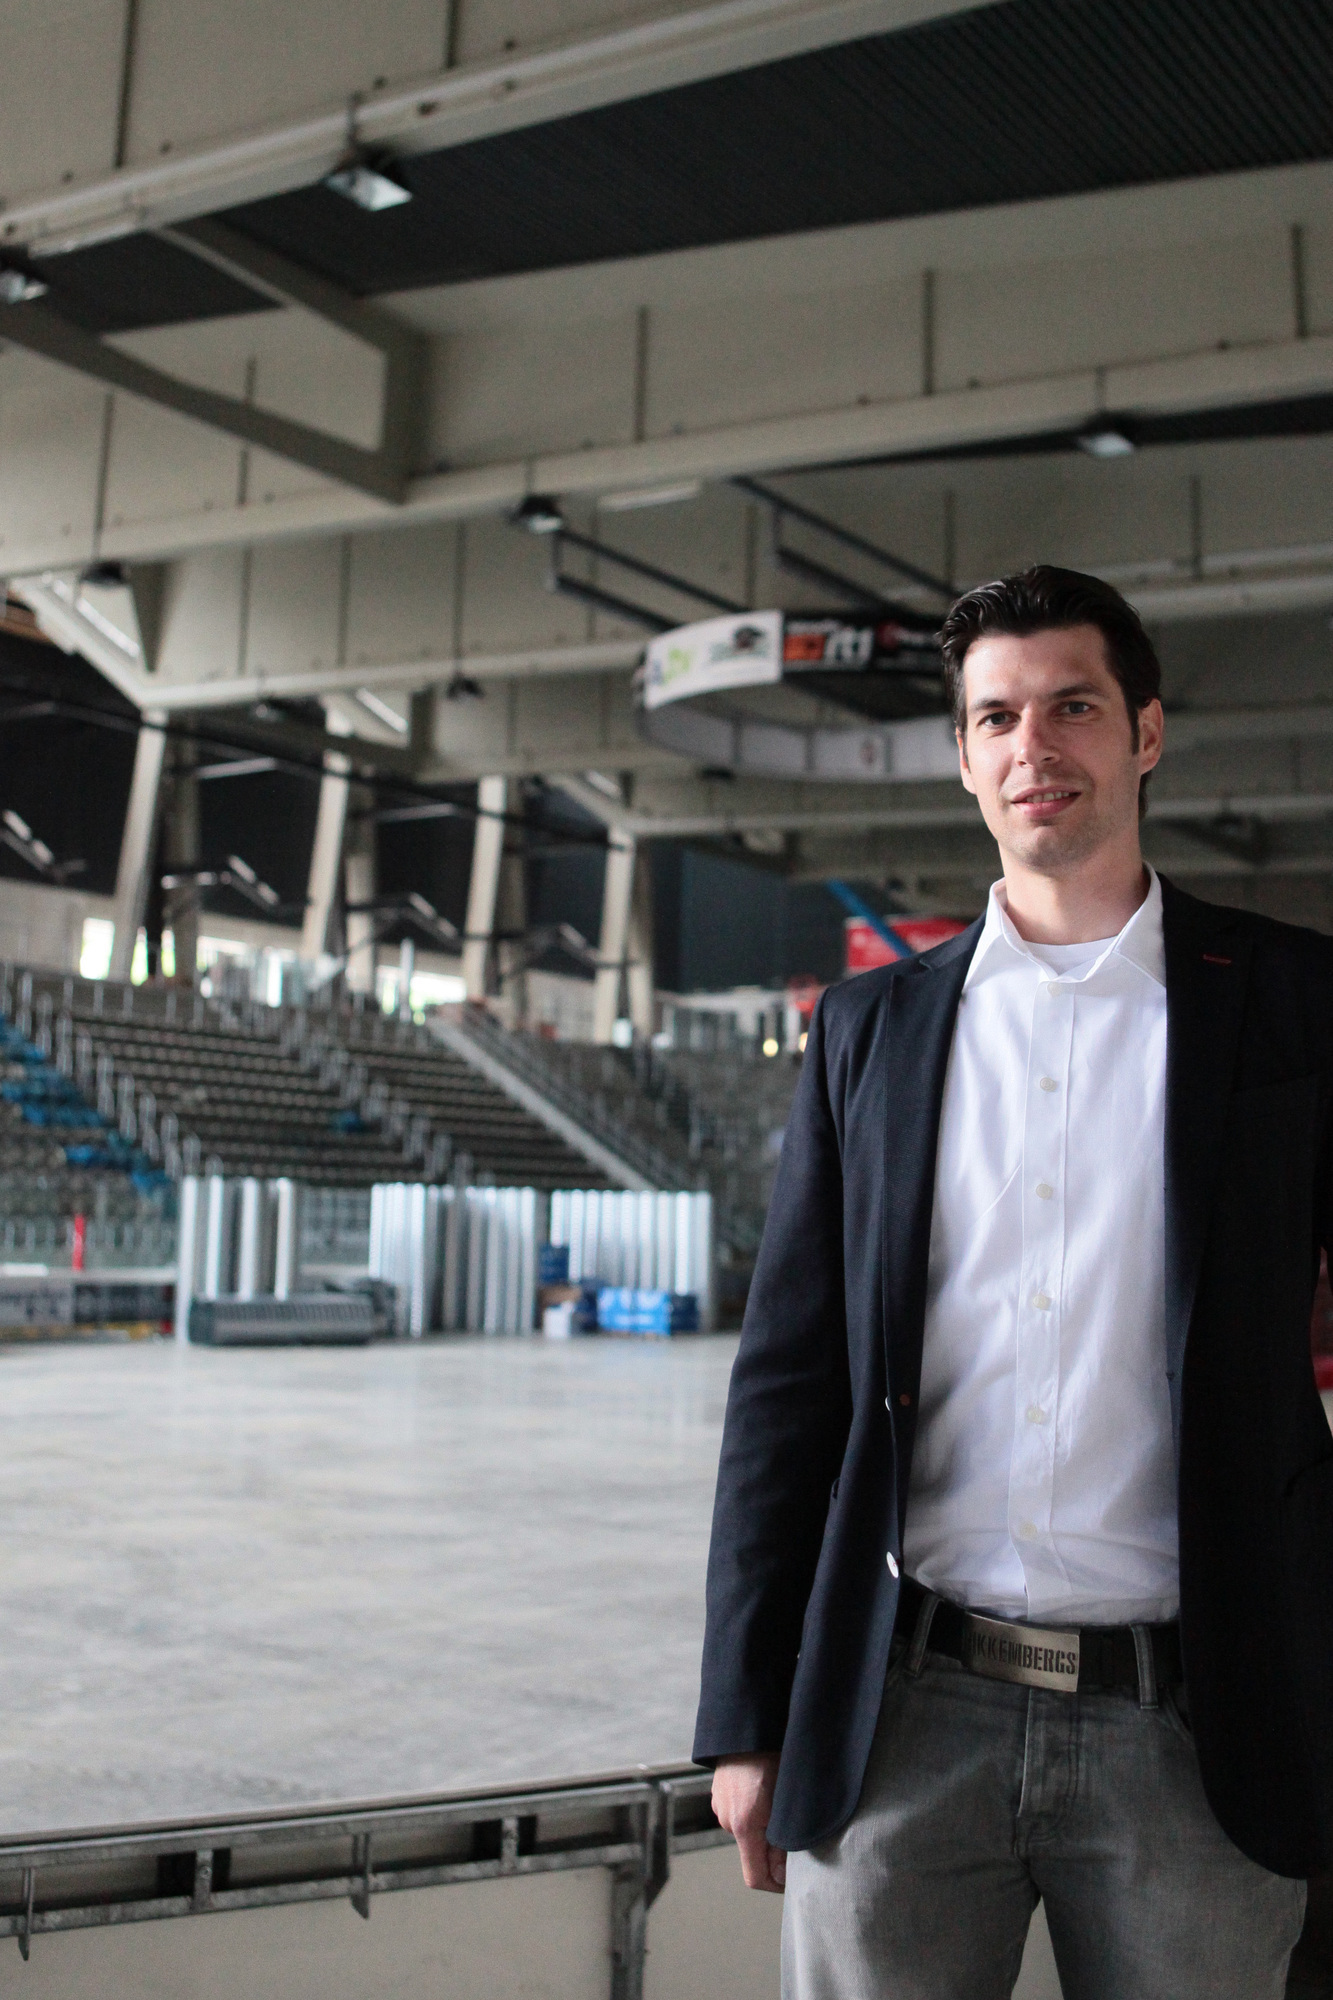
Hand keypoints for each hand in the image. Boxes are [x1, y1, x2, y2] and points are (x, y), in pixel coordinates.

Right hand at [711, 1752, 785, 1891]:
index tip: (794, 1879)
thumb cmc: (772, 1756)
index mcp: (743, 1825)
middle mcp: (726, 1819)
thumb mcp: (786, 1802)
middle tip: (797, 1834)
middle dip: (774, 1853)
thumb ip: (783, 1842)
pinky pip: (739, 1814)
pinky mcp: (719, 1793)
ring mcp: (720, 1805)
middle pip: (753, 1854)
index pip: (755, 1877)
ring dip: (765, 1830)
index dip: (776, 1885)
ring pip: (748, 1833)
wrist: (748, 1725)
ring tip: (783, 1805)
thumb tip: (782, 1874)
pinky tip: (769, 1791)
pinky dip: (755, 1813)